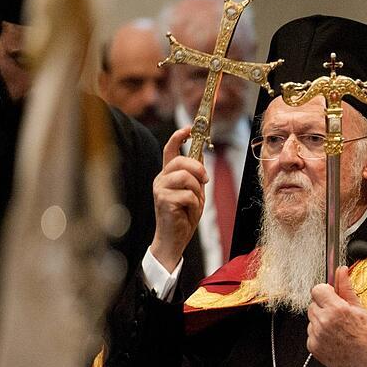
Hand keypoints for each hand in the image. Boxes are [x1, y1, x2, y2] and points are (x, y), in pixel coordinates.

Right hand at [149, 127, 207, 271]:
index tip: (189, 128)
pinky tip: (188, 212)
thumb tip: (202, 155)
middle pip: (182, 161)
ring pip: (186, 177)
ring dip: (197, 191)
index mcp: (168, 174)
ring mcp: (160, 188)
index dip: (179, 136)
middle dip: (198, 169)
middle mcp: (161, 178)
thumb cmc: (183, 216)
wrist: (174, 239)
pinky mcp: (163, 200)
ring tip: (194, 203)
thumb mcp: (194, 191)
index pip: (170, 149)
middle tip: (205, 180)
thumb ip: (196, 175)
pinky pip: (188, 195)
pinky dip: (194, 205)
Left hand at [307, 266, 366, 366]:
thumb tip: (341, 270)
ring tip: (338, 329)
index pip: (317, 289)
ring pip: (312, 319)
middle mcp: (324, 322)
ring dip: (321, 321)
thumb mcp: (360, 309)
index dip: (325, 292)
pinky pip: (311, 333)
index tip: (332, 296)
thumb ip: (346, 288)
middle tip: (339, 315)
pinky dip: (319, 335)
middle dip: (324, 306)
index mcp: (336, 309)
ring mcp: (317, 336)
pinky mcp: (313, 347)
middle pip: (313, 304)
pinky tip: (334, 339)